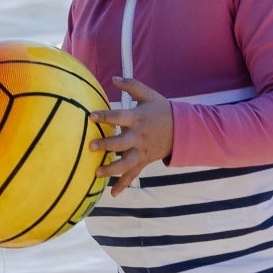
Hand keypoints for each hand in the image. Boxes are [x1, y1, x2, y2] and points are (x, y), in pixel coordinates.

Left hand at [89, 77, 173, 194]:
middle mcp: (139, 136)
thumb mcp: (149, 95)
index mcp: (138, 118)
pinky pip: (134, 174)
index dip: (106, 116)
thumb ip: (131, 85)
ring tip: (97, 173)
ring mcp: (142, 151)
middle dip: (107, 145)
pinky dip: (124, 184)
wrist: (181, 129)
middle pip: (121, 143)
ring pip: (126, 163)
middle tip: (91, 146)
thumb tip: (113, 78)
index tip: (91, 116)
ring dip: (112, 169)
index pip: (120, 117)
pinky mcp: (144, 160)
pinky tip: (113, 194)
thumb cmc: (161, 109)